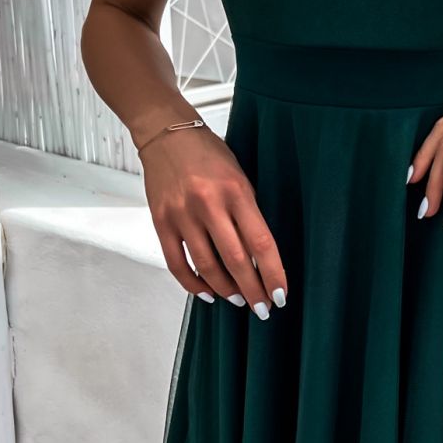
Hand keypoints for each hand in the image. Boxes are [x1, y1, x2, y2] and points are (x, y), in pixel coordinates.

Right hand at [140, 126, 286, 317]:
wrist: (166, 134)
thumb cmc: (208, 154)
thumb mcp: (240, 177)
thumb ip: (248, 214)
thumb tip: (258, 257)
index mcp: (236, 192)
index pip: (261, 243)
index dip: (273, 274)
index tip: (281, 295)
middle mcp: (208, 205)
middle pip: (236, 261)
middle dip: (253, 291)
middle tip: (263, 308)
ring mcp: (182, 215)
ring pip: (207, 267)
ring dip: (226, 290)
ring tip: (238, 300)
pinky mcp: (161, 222)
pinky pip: (177, 263)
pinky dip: (193, 284)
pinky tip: (207, 292)